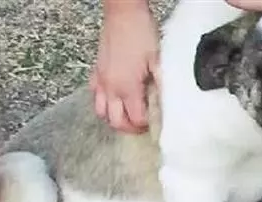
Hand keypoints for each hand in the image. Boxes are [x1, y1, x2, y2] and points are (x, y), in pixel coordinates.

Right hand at [90, 4, 159, 133]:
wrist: (123, 12)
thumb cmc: (141, 32)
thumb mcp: (158, 60)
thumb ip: (162, 85)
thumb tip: (167, 104)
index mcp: (127, 87)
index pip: (135, 119)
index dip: (145, 126)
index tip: (154, 125)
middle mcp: (111, 88)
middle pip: (115, 122)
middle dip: (129, 129)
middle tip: (141, 127)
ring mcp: (101, 81)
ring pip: (101, 112)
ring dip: (114, 119)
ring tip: (127, 117)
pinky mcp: (96, 72)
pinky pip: (95, 96)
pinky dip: (103, 104)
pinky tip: (114, 101)